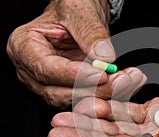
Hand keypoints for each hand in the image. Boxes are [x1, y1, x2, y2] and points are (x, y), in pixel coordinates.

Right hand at [6, 0, 145, 108]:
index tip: (101, 75)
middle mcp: (33, 69)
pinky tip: (129, 85)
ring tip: (129, 81)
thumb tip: (104, 59)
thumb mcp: (79, 9)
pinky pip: (88, 98)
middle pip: (58, 92)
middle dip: (92, 90)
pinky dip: (109, 94)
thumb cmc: (73, 6)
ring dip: (104, 95)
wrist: (83, 15)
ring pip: (74, 100)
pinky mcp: (70, 88)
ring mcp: (51, 82)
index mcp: (24, 46)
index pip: (45, 69)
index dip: (74, 76)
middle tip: (120, 81)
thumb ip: (90, 33)